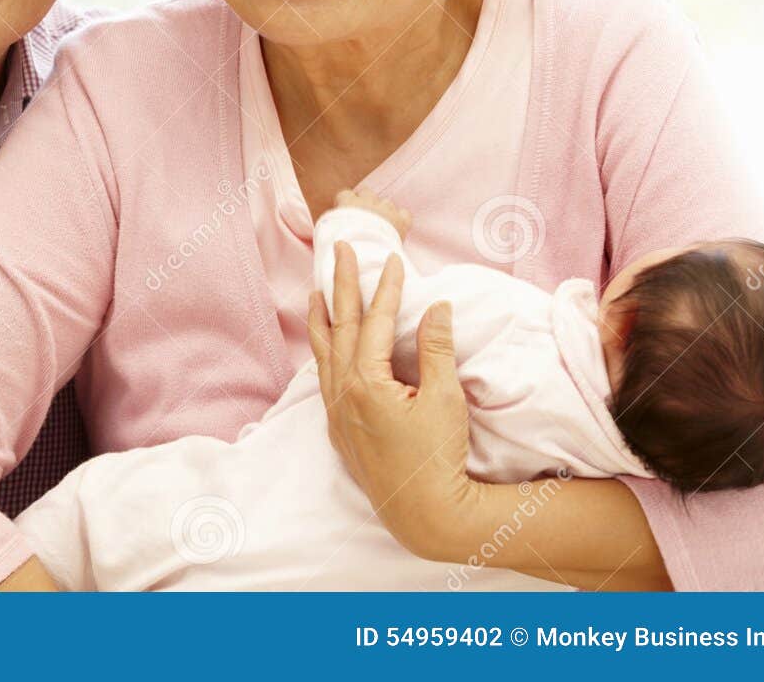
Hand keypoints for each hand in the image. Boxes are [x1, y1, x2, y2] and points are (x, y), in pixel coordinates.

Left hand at [308, 240, 475, 561]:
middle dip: (340, 286)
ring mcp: (337, 413)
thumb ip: (437, 349)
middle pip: (338, 328)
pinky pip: (325, 379)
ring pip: (323, 353)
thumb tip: (437, 306)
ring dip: (322, 318)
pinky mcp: (340, 430)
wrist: (425, 513)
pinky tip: (326, 345)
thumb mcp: (445, 398)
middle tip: (339, 251)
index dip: (385, 289)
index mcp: (365, 382)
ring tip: (318, 290)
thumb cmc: (438, 457)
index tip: (393, 261)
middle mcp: (342, 394)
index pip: (373, 323)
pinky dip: (324, 353)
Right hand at [333, 188, 411, 238]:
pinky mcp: (401, 221)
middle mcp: (368, 201)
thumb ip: (331, 222)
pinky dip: (401, 220)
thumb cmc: (342, 245)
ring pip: (386, 203)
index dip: (345, 204)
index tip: (345, 214)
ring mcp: (387, 209)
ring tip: (379, 227)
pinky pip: (404, 214)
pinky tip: (396, 228)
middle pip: (366, 192)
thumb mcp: (328, 232)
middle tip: (362, 219)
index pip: (345, 194)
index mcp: (348, 202)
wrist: (365, 256)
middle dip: (365, 203)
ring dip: (383, 211)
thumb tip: (330, 222)